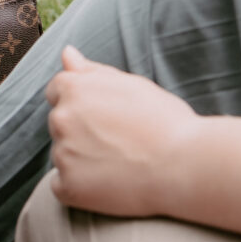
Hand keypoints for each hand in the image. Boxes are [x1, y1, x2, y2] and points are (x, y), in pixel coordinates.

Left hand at [47, 44, 202, 217]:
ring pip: (63, 154)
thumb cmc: (165, 122)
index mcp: (74, 88)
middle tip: (118, 140)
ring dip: (81, 159)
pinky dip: (79, 187)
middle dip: (80, 129)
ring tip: (119, 163)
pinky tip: (108, 183)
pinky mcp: (67, 187)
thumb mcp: (131, 85)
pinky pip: (62, 185)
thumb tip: (67, 54)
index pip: (58, 90)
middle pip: (60, 122)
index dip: (83, 103)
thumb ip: (92, 71)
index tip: (105, 117)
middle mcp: (61, 118)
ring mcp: (62, 154)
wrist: (182, 166)